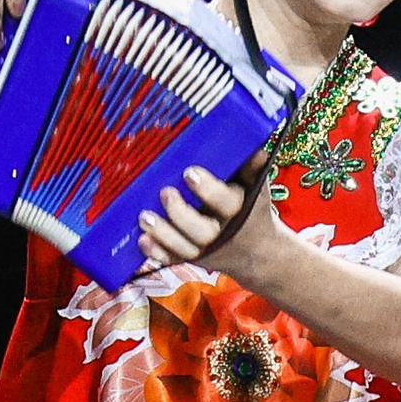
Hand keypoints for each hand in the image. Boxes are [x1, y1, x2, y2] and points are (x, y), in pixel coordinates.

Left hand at [136, 151, 274, 276]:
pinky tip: (143, 241)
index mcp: (238, 209)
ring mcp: (205, 248)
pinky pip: (172, 258)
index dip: (208, 190)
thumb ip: (252, 165)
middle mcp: (221, 232)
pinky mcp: (191, 256)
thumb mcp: (255, 185)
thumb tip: (253, 143)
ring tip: (144, 217)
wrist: (257, 249)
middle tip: (164, 193)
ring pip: (184, 247)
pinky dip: (157, 252)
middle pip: (203, 231)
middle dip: (180, 214)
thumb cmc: (249, 207)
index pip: (226, 202)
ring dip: (163, 233)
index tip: (189, 172)